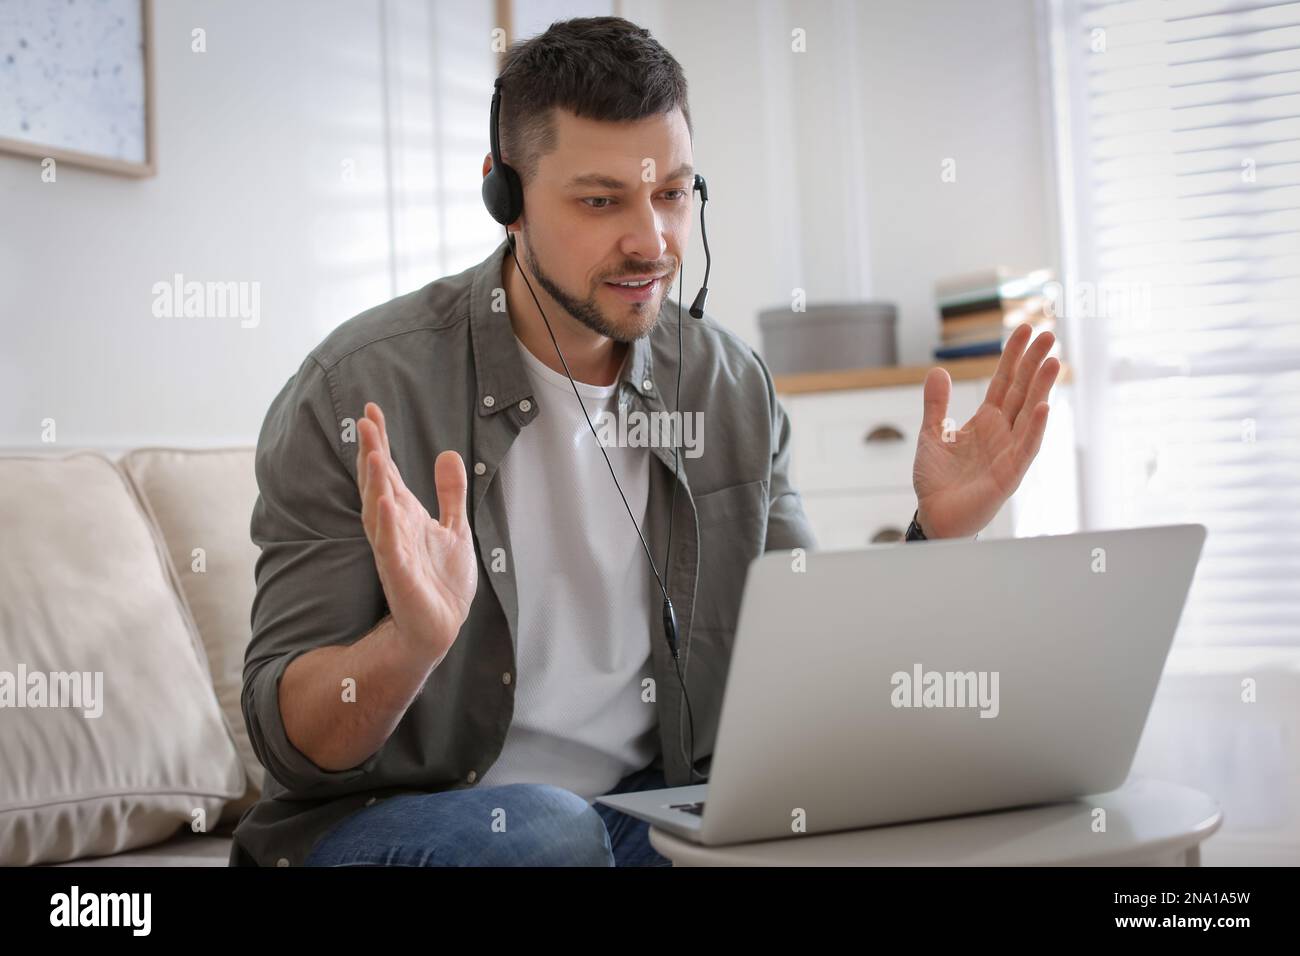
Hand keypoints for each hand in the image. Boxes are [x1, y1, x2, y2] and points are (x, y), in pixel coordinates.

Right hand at [355, 401, 477, 663]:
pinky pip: (390, 547)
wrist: (442, 624)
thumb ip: (450, 493)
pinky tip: (385, 503)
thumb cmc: (442, 580)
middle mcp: (394, 528)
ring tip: (373, 453)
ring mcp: (394, 550)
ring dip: (375, 483)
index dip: (380, 442)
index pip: (388, 472)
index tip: (371, 410)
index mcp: (405, 514)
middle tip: (366, 421)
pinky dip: (387, 525)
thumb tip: (447, 453)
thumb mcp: (454, 527)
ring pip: (379, 511)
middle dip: (372, 454)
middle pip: (378, 484)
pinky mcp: (400, 574)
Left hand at [912, 323, 1059, 538]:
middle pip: (1023, 392)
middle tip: (1049, 333)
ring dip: (1042, 389)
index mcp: (987, 421)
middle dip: (1035, 363)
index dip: (1014, 356)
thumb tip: (938, 370)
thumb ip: (936, 405)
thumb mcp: (931, 435)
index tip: (1024, 328)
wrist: (934, 516)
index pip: (1005, 382)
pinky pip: (1026, 449)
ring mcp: (1010, 452)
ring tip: (1054, 362)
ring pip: (1030, 415)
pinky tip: (1044, 408)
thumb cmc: (938, 480)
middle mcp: (1004, 433)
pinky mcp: (1010, 475)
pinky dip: (1035, 429)